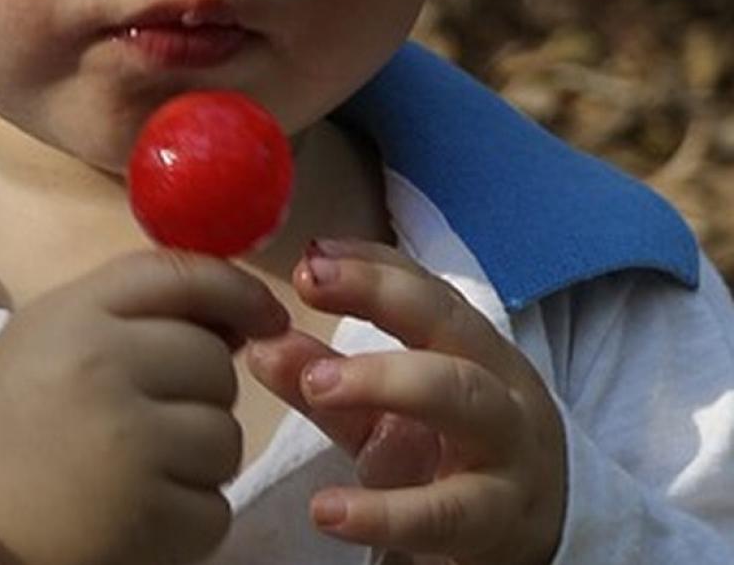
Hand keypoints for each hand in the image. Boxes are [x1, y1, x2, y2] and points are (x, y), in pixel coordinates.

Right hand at [0, 250, 289, 564]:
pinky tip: (143, 511)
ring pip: (226, 438)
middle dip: (201, 394)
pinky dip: (190, 517)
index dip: (239, 290)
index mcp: (76, 316)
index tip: (266, 316)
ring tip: (143, 467)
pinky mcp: (145, 518)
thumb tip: (241, 317)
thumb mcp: (51, 334)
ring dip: (199, 458)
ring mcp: (128, 446)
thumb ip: (134, 312)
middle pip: (215, 364)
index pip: (182, 276)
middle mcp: (103, 368)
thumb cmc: (14, 416)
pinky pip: (215, 508)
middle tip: (152, 418)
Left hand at [248, 239, 565, 564]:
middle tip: (307, 291)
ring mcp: (507, 451)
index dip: (371, 267)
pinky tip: (327, 510)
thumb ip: (325, 377)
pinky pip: (446, 512)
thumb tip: (259, 345)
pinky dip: (385, 512)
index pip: (425, 290)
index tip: (312, 256)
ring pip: (465, 400)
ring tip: (314, 386)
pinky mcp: (497, 521)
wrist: (533, 538)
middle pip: (449, 325)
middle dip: (380, 298)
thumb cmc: (450, 458)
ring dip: (387, 382)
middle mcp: (498, 387)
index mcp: (471, 351)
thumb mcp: (381, 415)